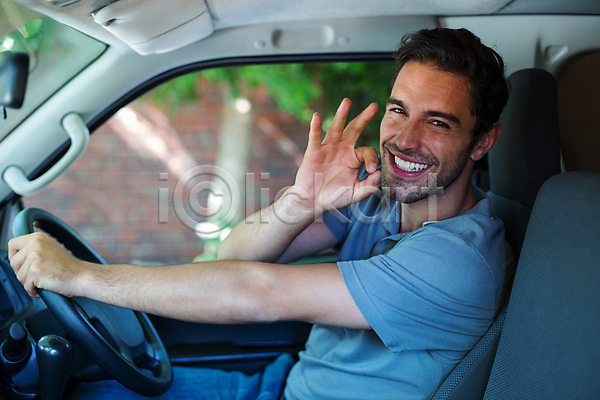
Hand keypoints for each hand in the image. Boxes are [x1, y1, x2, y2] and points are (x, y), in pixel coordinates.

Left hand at [8, 232, 85, 297]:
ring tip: (45, 280)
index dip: (14, 256)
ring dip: (29, 283)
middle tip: (38, 275)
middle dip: (22, 272)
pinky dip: (34, 291)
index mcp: (37, 237)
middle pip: (13, 263)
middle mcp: (35, 245)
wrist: (81, 276)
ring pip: (19, 276)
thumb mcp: (49, 249)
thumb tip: (15, 257)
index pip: (12, 244)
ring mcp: (34, 258)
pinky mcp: (35, 272)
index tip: (23, 264)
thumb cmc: (68, 267)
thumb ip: (33, 249)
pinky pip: (26, 286)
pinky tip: (46, 286)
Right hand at [287, 98, 380, 214]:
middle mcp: (342, 149)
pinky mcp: (313, 152)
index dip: (372, 158)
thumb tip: (379, 175)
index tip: (372, 170)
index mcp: (354, 158)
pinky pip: (315, 137)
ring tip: (347, 101)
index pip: (367, 151)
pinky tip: (317, 116)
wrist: (312, 202)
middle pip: (355, 129)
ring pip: (336, 128)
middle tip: (375, 106)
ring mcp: (328, 149)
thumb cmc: (334, 197)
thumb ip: (369, 186)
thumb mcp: (355, 193)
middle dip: (364, 118)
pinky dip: (315, 127)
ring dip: (341, 115)